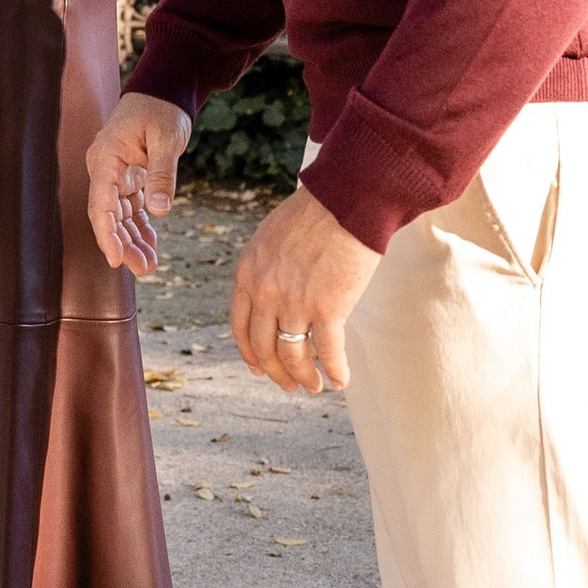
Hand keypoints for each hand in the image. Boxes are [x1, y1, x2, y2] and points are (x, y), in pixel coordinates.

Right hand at [86, 91, 190, 273]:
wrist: (165, 89)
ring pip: (119, 215)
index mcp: (106, 159)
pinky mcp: (128, 176)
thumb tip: (160, 211)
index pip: (101, 205)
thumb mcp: (166, 139)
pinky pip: (130, 207)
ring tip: (149, 264)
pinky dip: (140, 226)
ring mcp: (115, 173)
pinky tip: (152, 244)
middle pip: (108, 215)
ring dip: (132, 239)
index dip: (106, 235)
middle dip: (123, 244)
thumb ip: (161, 174)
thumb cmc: (162, 109)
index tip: (116, 260)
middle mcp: (105, 168)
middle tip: (143, 269)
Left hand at [232, 182, 378, 392]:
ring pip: (293, 356)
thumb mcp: (271, 237)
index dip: (250, 353)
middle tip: (290, 385)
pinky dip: (335, 371)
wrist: (346, 200)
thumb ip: (266, 268)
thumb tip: (272, 295)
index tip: (259, 368)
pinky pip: (328, 352)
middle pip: (264, 348)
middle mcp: (265, 291)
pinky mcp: (328, 307)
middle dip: (277, 373)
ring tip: (316, 387)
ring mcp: (295, 301)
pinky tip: (341, 380)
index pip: (241, 326)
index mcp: (248, 272)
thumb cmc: (316, 212)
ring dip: (304, 378)